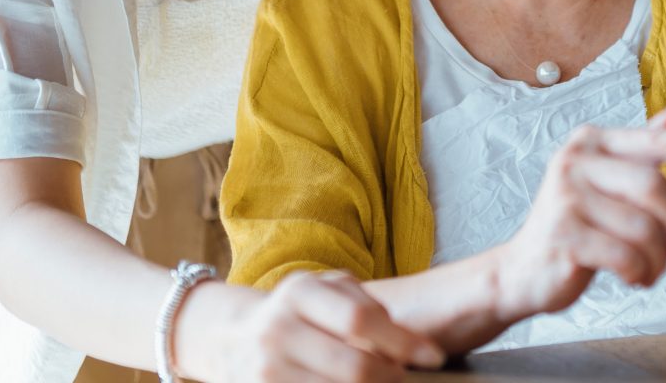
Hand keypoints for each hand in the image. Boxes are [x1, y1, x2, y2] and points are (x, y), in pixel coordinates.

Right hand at [180, 271, 443, 382]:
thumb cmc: (299, 311)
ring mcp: (266, 369)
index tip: (434, 357)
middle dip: (391, 378)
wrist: (232, 338)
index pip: (361, 320)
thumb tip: (412, 344)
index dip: (404, 342)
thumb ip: (367, 306)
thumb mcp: (326, 291)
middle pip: (353, 367)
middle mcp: (278, 329)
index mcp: (299, 292)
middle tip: (407, 379)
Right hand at [488, 106, 665, 324]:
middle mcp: (576, 161)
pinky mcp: (563, 235)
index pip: (654, 140)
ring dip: (657, 257)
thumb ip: (642, 150)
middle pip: (653, 187)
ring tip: (647, 268)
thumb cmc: (575, 226)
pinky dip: (638, 272)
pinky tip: (630, 275)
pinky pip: (625, 254)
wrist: (523, 270)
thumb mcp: (607, 182)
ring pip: (643, 227)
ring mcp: (566, 196)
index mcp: (592, 142)